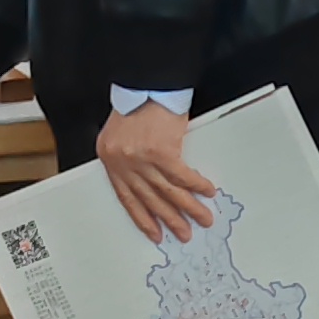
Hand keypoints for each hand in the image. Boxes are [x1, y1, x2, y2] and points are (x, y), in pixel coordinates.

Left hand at [98, 101, 218, 242]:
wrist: (145, 84)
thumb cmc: (134, 104)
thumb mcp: (120, 135)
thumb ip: (128, 158)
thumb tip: (146, 179)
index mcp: (111, 160)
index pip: (127, 198)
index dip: (142, 218)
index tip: (154, 233)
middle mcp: (124, 163)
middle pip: (150, 199)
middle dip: (169, 219)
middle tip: (184, 234)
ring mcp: (142, 160)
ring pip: (168, 192)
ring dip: (188, 208)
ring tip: (203, 218)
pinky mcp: (161, 152)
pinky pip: (182, 175)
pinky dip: (197, 185)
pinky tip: (207, 192)